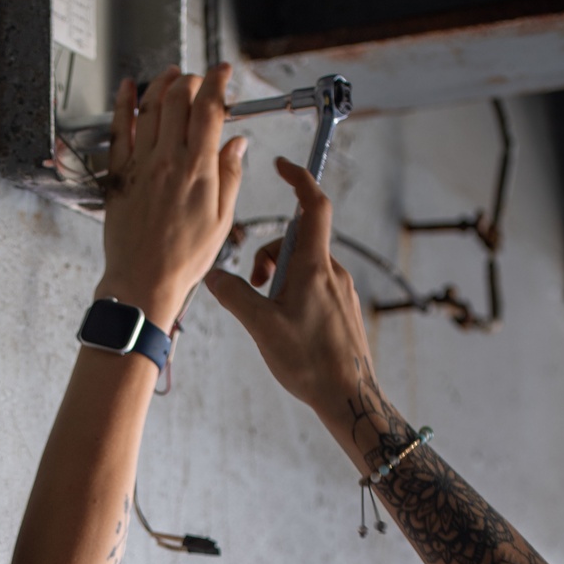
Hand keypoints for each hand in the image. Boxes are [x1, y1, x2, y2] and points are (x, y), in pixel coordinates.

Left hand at [96, 65, 244, 332]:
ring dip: (161, 83)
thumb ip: (230, 176)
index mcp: (198, 169)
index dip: (218, 83)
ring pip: (150, 107)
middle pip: (179, 99)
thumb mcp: (221, 221)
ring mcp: (140, 164)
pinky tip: (127, 88)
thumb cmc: (183, 259)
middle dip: (191, 80)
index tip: (223, 73)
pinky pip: (119, 128)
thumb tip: (238, 145)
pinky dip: (123, 103)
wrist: (143, 280)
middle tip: (198, 79)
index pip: (210, 109)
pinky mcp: (118, 174)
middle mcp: (169, 159)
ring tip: (170, 74)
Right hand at [205, 157, 372, 410]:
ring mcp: (342, 291)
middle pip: (299, 241)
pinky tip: (286, 327)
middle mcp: (333, 272)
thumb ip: (235, 295)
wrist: (350, 397)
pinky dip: (295, 295)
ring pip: (306, 267)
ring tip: (269, 314)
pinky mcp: (344, 310)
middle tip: (255, 286)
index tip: (282, 166)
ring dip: (281, 279)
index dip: (298, 179)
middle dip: (271, 255)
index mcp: (315, 267)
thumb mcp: (261, 327)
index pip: (312, 206)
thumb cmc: (309, 362)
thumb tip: (214, 276)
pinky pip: (316, 287)